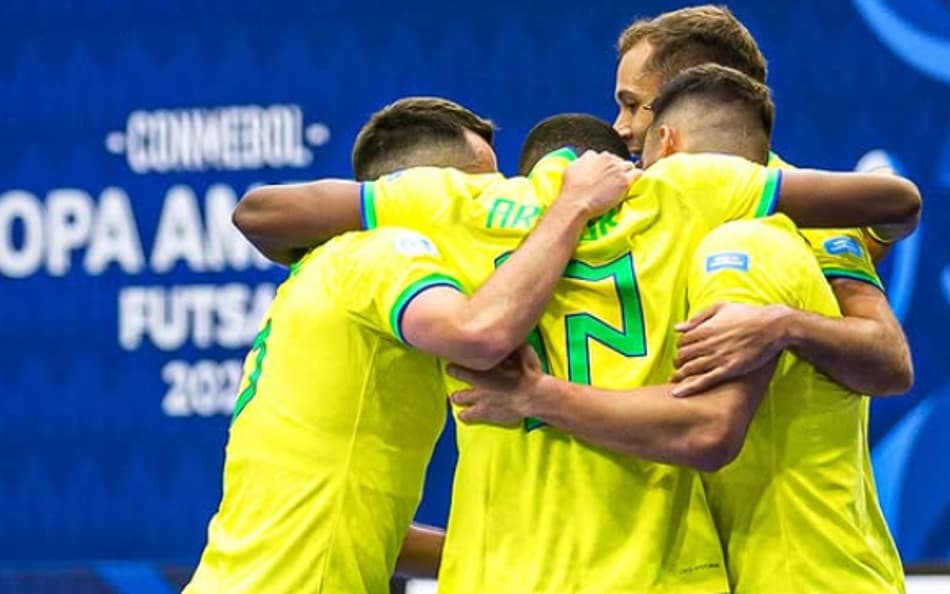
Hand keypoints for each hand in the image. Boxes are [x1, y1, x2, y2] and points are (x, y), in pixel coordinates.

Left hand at [446, 345, 543, 425]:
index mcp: (484, 366)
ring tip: (454, 398)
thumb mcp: (524, 352)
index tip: (456, 355)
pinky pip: (469, 416)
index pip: (463, 359)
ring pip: (458, 398)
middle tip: (451, 372)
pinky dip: (465, 415)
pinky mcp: (484, 413)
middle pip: (457, 375)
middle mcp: (477, 382)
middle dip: (453, 374)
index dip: (458, 357)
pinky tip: (463, 416)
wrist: (533, 396)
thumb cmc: (529, 374)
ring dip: (457, 397)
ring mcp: (479, 399)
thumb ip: (515, 346)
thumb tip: (514, 337)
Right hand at [557, 150, 640, 217]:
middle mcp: (606, 159)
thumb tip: (584, 162)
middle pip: (617, 161)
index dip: (605, 167)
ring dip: (627, 173)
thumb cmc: (571, 190)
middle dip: (616, 169)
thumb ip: (580, 162)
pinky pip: (638, 173)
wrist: (576, 202)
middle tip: (612, 181)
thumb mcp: (570, 169)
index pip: (604, 157)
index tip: (604, 175)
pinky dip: (637, 177)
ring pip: (629, 166)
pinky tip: (633, 183)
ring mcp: (617, 169)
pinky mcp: (624, 181)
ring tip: (622, 183)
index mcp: (593, 155)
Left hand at [671, 303, 789, 396]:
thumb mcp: (721, 308)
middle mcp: (709, 344)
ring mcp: (719, 358)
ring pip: (690, 369)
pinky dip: (689, 387)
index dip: (680, 347)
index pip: (682, 341)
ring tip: (675, 380)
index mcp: (706, 328)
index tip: (684, 350)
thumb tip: (678, 327)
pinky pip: (705, 381)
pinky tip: (677, 394)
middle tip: (679, 366)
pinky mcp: (729, 370)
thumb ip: (698, 317)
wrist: (773, 327)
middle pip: (683, 356)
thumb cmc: (749, 314)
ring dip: (679, 375)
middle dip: (678, 362)